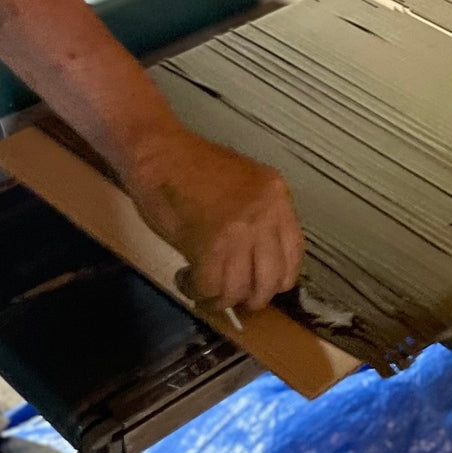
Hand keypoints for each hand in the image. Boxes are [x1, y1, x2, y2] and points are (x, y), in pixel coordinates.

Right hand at [127, 126, 303, 309]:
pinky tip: (186, 279)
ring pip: (239, 289)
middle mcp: (267, 214)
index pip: (293, 254)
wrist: (158, 154)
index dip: (275, 279)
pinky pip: (211, 288)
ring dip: (219, 298)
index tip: (256, 284)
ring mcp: (241, 232)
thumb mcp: (243, 186)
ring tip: (201, 287)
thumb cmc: (192, 167)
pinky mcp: (211, 247)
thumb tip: (258, 262)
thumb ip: (258, 217)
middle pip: (271, 279)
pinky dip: (198, 292)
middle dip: (249, 297)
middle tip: (228, 294)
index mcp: (277, 196)